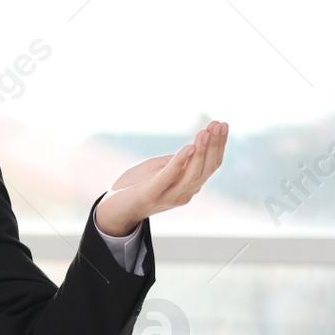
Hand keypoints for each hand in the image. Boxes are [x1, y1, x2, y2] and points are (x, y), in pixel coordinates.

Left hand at [95, 120, 227, 236]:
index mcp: (188, 186)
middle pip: (207, 168)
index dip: (218, 145)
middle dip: (214, 145)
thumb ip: (175, 162)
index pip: (210, 165)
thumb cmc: (134, 187)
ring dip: (202, 151)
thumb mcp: (157, 169)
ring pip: (193, 174)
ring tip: (205, 132)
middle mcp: (184, 193)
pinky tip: (189, 148)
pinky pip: (169, 177)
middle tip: (219, 124)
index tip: (222, 124)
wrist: (112, 210)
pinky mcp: (151, 194)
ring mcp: (169, 196)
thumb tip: (191, 147)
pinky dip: (180, 162)